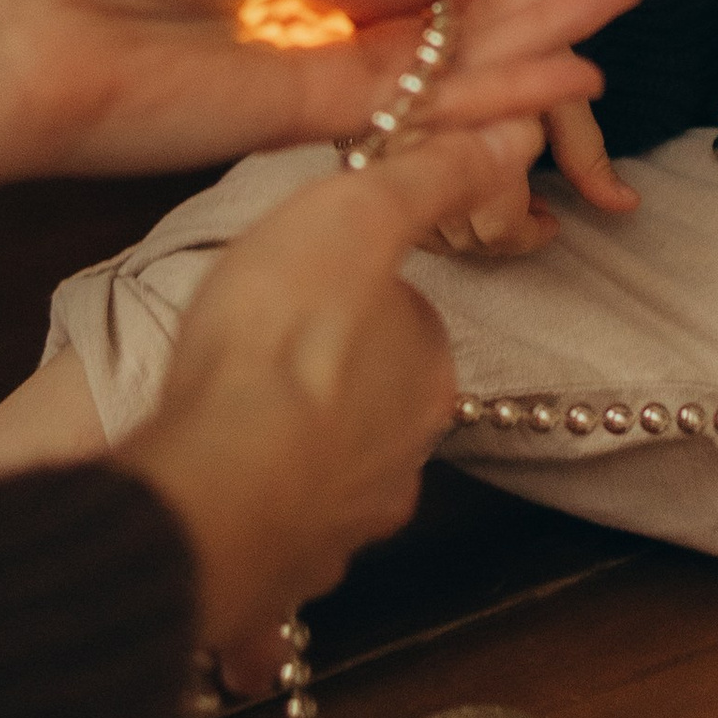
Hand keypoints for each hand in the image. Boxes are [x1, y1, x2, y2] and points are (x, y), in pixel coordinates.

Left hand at [0, 0, 638, 275]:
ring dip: (539, 38)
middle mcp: (307, 48)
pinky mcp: (303, 123)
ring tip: (624, 2)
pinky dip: (493, 93)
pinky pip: (418, 108)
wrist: (5, 34)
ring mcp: (310, 91)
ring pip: (451, 71)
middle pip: (448, 29)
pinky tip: (565, 70)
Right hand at [118, 127, 518, 672]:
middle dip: (327, 391)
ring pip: (319, 489)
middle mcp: (396, 467)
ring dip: (286, 468)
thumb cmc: (281, 341)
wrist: (209, 484)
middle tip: (261, 355)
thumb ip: (432, 176)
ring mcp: (334, 533)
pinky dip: (244, 533)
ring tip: (228, 432)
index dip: (360, 300)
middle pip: (368, 412)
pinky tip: (206, 509)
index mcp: (425, 380)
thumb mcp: (358, 215)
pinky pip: (265, 554)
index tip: (311, 285)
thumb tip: (511, 137)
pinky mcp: (270, 581)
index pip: (409, 328)